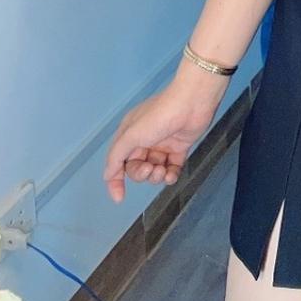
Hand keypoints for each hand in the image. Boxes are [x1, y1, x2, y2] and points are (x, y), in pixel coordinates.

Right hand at [101, 80, 222, 202]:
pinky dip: (170, 175)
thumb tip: (108, 176)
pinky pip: (171, 168)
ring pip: (154, 170)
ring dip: (156, 176)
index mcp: (129, 134)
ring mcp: (162, 144)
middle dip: (142, 174)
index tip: (120, 197)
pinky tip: (171, 175)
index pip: (117, 163)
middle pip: (137, 169)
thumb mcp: (131, 135)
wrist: (193, 102)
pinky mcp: (179, 147)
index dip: (115, 181)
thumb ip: (116, 157)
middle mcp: (144, 140)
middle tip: (151, 168)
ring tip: (163, 170)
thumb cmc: (160, 115)